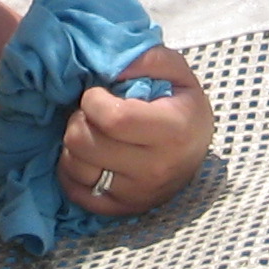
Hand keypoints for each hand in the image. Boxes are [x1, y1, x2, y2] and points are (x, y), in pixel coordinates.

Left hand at [57, 45, 213, 215]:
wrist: (196, 151)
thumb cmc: (182, 107)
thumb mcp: (176, 73)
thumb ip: (147, 58)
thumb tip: (112, 67)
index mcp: (172, 132)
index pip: (113, 119)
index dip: (93, 100)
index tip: (99, 94)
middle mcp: (155, 170)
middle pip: (85, 142)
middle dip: (79, 119)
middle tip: (93, 114)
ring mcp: (137, 194)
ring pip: (75, 166)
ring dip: (74, 144)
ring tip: (92, 133)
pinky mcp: (121, 210)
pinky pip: (75, 191)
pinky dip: (71, 171)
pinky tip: (86, 156)